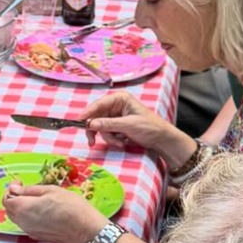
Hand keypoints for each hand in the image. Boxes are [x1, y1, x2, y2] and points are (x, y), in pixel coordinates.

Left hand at [4, 183, 108, 242]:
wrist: (88, 231)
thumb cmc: (72, 208)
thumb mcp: (51, 191)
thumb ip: (30, 190)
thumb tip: (14, 189)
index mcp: (24, 209)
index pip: (6, 200)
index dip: (10, 189)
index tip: (19, 182)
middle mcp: (24, 223)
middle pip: (10, 210)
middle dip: (14, 198)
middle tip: (25, 189)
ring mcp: (32, 232)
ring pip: (18, 219)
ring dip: (21, 208)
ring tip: (35, 198)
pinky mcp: (40, 238)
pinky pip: (28, 225)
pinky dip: (28, 216)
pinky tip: (41, 210)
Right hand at [81, 91, 195, 165]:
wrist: (163, 140)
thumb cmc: (150, 127)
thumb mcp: (128, 125)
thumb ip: (108, 124)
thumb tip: (90, 124)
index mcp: (120, 99)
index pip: (98, 104)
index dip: (88, 113)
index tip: (79, 122)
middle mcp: (116, 105)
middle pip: (96, 116)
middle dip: (99, 130)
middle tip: (92, 141)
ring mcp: (116, 116)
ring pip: (101, 126)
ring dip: (109, 137)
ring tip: (120, 143)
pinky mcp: (117, 126)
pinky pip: (107, 132)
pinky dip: (112, 139)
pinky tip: (122, 142)